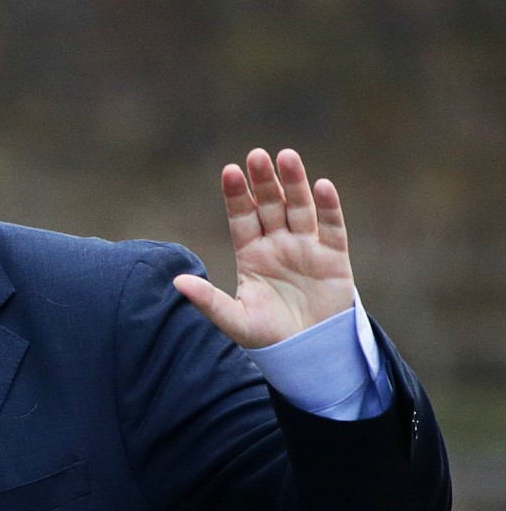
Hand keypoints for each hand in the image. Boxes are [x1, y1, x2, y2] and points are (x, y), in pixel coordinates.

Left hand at [173, 148, 354, 348]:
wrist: (309, 355)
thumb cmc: (268, 337)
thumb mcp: (235, 320)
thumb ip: (208, 301)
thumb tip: (177, 282)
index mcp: (251, 254)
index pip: (241, 218)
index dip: (236, 195)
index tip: (229, 171)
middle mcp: (277, 244)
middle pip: (269, 205)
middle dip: (262, 181)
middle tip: (256, 155)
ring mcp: (306, 248)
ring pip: (299, 208)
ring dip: (294, 183)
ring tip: (286, 156)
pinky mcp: (334, 258)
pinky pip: (332, 228)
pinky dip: (328, 207)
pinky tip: (321, 186)